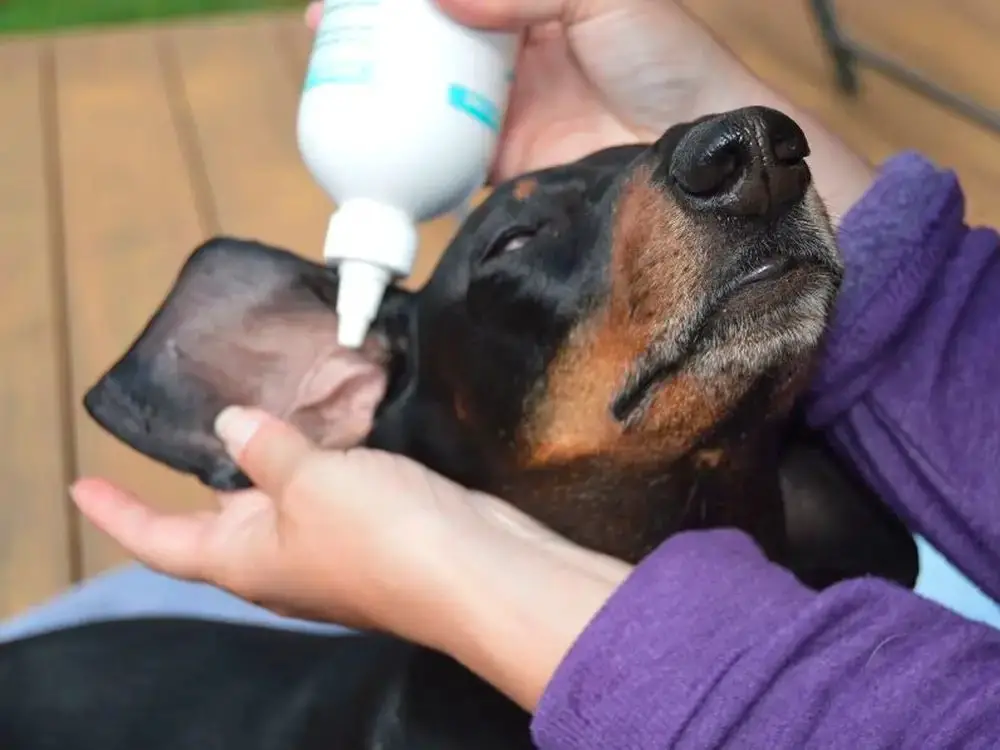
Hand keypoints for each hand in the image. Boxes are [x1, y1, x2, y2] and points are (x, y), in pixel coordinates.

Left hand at [72, 406, 629, 709]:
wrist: (473, 568)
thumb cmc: (380, 536)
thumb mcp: (309, 480)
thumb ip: (266, 447)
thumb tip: (233, 425)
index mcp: (245, 558)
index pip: (161, 539)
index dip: (118, 512)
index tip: (83, 486)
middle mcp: (280, 558)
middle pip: (222, 513)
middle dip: (206, 468)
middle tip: (190, 416)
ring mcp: (328, 545)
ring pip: (282, 494)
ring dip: (270, 453)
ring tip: (260, 401)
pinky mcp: (373, 527)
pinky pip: (329, 487)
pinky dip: (320, 454)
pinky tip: (329, 419)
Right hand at [306, 0, 873, 219]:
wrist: (694, 156)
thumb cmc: (670, 62)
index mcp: (531, 3)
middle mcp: (511, 53)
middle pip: (425, 37)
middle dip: (370, 32)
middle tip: (324, 32)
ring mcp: (502, 110)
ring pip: (424, 94)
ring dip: (375, 89)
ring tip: (329, 85)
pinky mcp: (503, 164)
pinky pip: (442, 156)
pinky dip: (406, 152)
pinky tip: (373, 145)